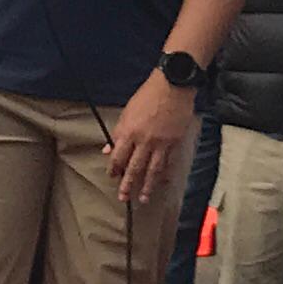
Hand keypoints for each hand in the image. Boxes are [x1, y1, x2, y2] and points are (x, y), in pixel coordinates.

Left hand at [107, 69, 193, 205]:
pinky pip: (168, 163)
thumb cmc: (148, 95)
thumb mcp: (127, 111)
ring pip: (152, 170)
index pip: (118, 156)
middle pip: (134, 168)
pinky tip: (163, 183)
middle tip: (123, 198)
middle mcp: (144, 140)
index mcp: (129, 131)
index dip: (114, 169)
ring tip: (143, 198)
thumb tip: (108, 149)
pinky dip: (165, 175)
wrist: (172, 85)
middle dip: (128, 185)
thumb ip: (118, 132)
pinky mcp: (174, 142)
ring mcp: (160, 143)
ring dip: (147, 186)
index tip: (112, 177)